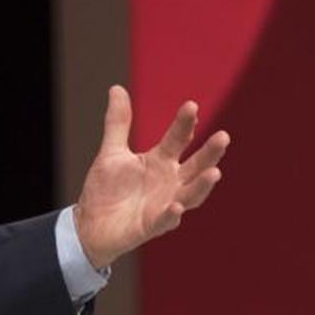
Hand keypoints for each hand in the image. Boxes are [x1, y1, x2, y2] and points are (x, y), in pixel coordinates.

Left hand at [71, 86, 229, 269]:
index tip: (191, 106)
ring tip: (214, 173)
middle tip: (223, 137)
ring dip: (203, 185)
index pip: (178, 139)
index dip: (185, 124)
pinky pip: (166, 221)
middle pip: (196, 166)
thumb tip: (116, 88)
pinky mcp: (152, 226)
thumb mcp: (112, 152)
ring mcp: (165, 205)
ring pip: (191, 195)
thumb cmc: (107, 189)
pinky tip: (176, 206)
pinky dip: (172, 214)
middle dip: (210, 153)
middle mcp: (170, 182)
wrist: (91, 224)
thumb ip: (118, 123)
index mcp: (161, 161)